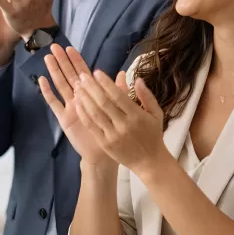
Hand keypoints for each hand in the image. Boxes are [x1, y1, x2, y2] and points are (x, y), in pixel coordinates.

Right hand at [37, 45, 113, 167]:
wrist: (105, 153)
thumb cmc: (113, 130)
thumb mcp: (120, 109)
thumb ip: (119, 91)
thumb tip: (121, 73)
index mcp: (92, 95)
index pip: (83, 73)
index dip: (77, 61)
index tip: (70, 48)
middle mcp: (79, 98)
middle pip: (69, 76)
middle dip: (62, 61)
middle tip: (54, 46)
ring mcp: (70, 107)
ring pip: (60, 85)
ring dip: (54, 71)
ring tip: (48, 58)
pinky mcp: (64, 118)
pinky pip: (54, 103)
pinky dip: (48, 92)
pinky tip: (42, 80)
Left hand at [74, 62, 167, 176]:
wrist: (149, 162)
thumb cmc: (153, 135)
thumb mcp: (156, 114)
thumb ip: (147, 96)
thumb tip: (137, 79)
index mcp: (137, 116)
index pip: (119, 96)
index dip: (106, 83)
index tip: (96, 72)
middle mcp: (124, 125)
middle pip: (104, 103)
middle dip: (91, 88)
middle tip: (82, 76)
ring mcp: (112, 135)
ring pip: (95, 113)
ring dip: (84, 99)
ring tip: (77, 87)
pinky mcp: (104, 143)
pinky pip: (91, 126)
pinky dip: (83, 114)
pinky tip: (77, 103)